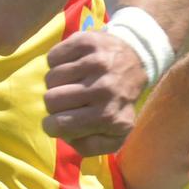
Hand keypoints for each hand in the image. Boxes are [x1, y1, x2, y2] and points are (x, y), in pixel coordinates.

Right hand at [43, 30, 147, 156]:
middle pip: (51, 100)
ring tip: (73, 80)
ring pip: (51, 78)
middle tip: (68, 98)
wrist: (138, 57)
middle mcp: (105, 91)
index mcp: (110, 118)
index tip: (59, 120)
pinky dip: (57, 61)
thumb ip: (91, 146)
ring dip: (56, 81)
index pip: (59, 126)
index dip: (52, 125)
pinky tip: (73, 64)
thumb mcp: (116, 133)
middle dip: (54, 103)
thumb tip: (66, 137)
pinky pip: (52, 57)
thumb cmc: (119, 99)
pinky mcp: (88, 42)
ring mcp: (97, 64)